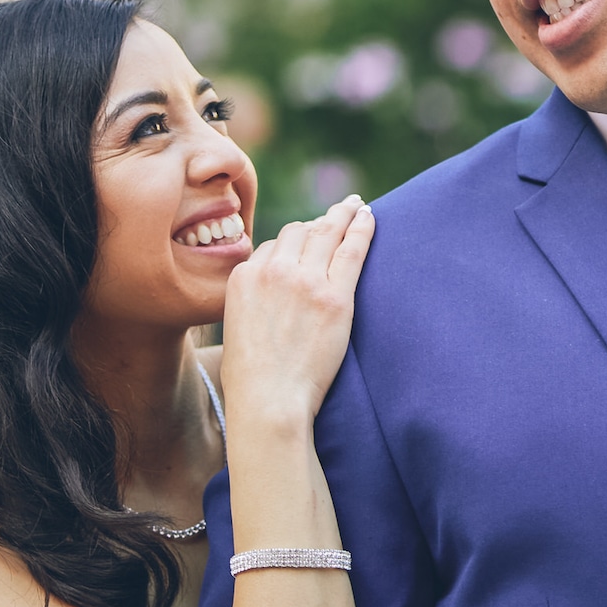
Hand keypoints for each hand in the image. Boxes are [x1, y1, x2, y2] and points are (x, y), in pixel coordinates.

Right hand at [220, 196, 375, 427]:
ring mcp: (305, 280)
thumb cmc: (251, 380)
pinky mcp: (335, 296)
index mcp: (244, 277)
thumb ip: (250, 303)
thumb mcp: (235, 328)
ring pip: (326, 232)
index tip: (308, 243)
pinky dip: (362, 228)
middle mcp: (273, 271)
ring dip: (343, 214)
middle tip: (338, 213)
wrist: (269, 400)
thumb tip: (267, 300)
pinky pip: (352, 249)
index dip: (292, 245)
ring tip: (356, 205)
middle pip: (299, 232)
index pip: (271, 247)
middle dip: (318, 222)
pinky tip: (370, 216)